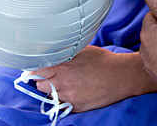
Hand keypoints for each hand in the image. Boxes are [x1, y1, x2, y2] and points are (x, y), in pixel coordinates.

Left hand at [31, 46, 156, 111]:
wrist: (121, 76)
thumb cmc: (102, 60)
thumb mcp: (82, 50)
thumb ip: (65, 53)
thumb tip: (51, 52)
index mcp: (64, 64)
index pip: (38, 70)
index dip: (35, 69)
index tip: (34, 69)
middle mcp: (64, 80)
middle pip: (40, 84)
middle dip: (42, 81)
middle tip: (47, 77)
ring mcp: (70, 95)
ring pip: (49, 96)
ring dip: (51, 90)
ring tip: (61, 84)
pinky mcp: (77, 106)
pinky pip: (61, 104)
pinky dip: (62, 99)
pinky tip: (70, 91)